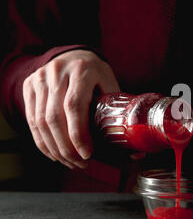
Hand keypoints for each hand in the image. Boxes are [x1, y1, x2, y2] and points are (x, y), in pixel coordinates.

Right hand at [23, 49, 119, 168]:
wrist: (73, 55)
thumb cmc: (97, 75)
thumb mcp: (110, 86)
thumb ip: (119, 113)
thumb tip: (136, 151)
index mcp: (83, 70)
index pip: (75, 105)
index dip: (78, 134)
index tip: (87, 154)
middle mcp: (58, 72)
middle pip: (55, 117)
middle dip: (67, 147)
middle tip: (81, 163)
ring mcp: (40, 78)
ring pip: (40, 121)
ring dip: (55, 148)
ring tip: (70, 162)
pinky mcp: (29, 86)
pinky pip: (31, 119)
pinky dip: (42, 141)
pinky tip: (55, 153)